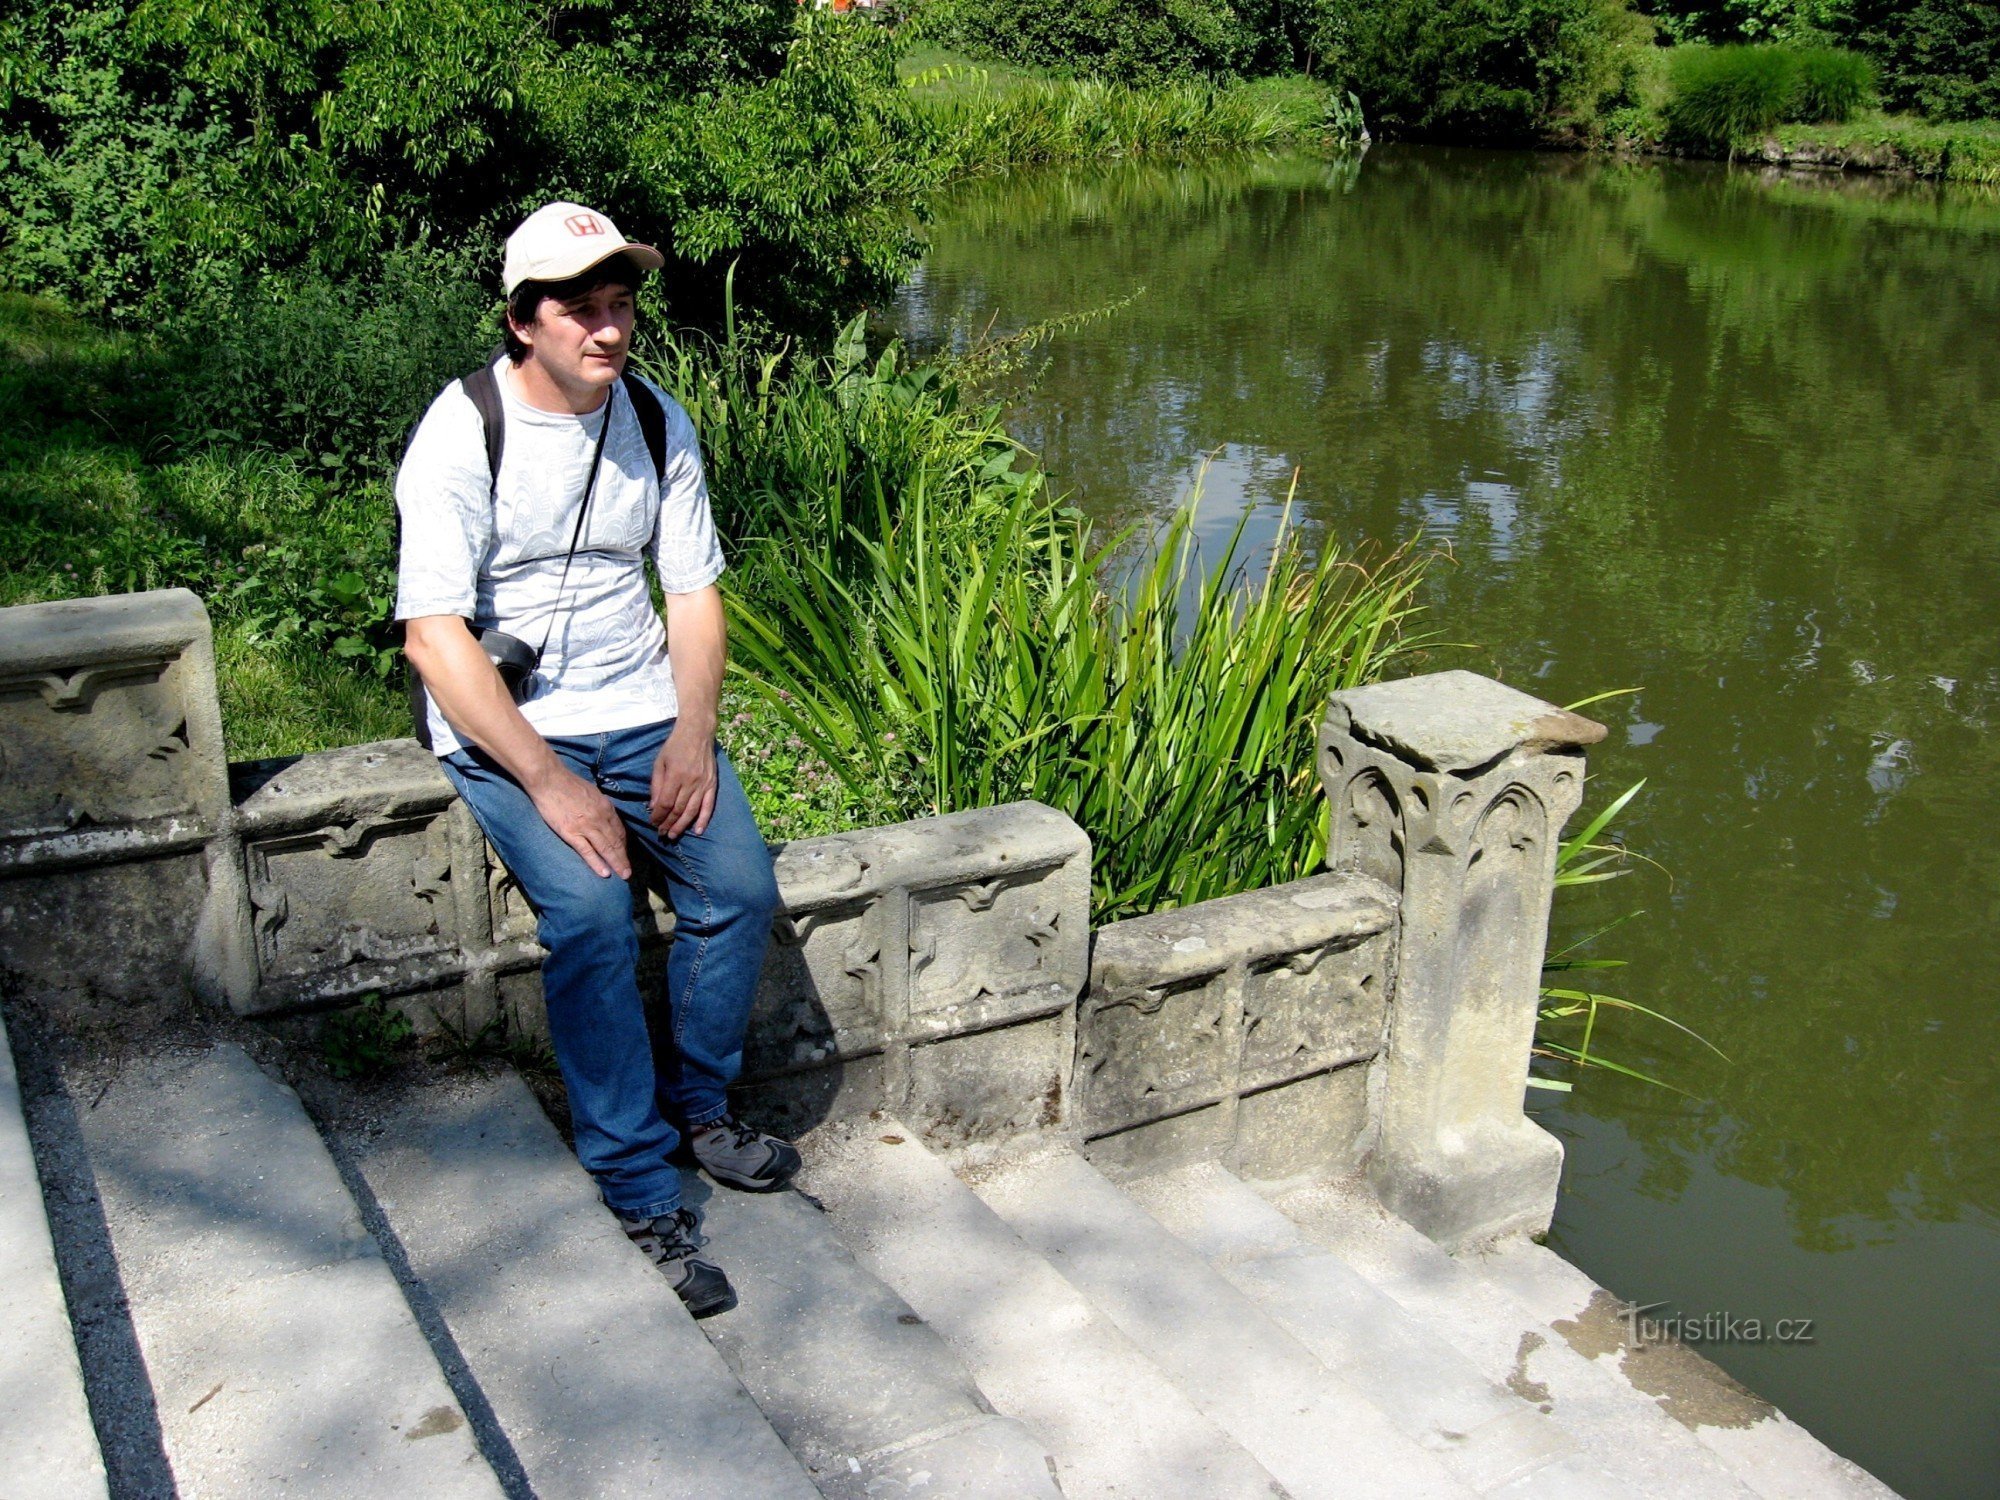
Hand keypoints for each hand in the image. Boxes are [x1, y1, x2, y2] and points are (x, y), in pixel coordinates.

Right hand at [530, 767, 630, 879]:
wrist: (549, 780)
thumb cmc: (568, 783)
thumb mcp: (593, 792)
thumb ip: (600, 806)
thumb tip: (605, 815)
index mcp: (606, 807)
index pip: (619, 830)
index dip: (623, 844)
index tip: (624, 854)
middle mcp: (600, 818)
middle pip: (616, 842)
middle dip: (623, 858)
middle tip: (628, 873)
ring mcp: (586, 827)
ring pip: (606, 849)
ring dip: (616, 863)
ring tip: (623, 875)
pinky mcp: (571, 833)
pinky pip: (587, 851)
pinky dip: (597, 863)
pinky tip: (605, 873)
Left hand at [650, 724, 717, 838]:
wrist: (698, 733)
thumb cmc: (675, 746)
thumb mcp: (659, 763)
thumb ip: (656, 785)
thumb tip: (654, 807)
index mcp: (675, 775)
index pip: (666, 803)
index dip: (658, 816)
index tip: (652, 823)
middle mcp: (691, 782)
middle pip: (678, 810)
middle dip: (668, 824)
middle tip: (662, 834)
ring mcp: (703, 784)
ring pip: (692, 811)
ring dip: (682, 825)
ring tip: (673, 835)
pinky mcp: (712, 784)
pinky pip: (709, 806)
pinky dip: (704, 819)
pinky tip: (697, 831)